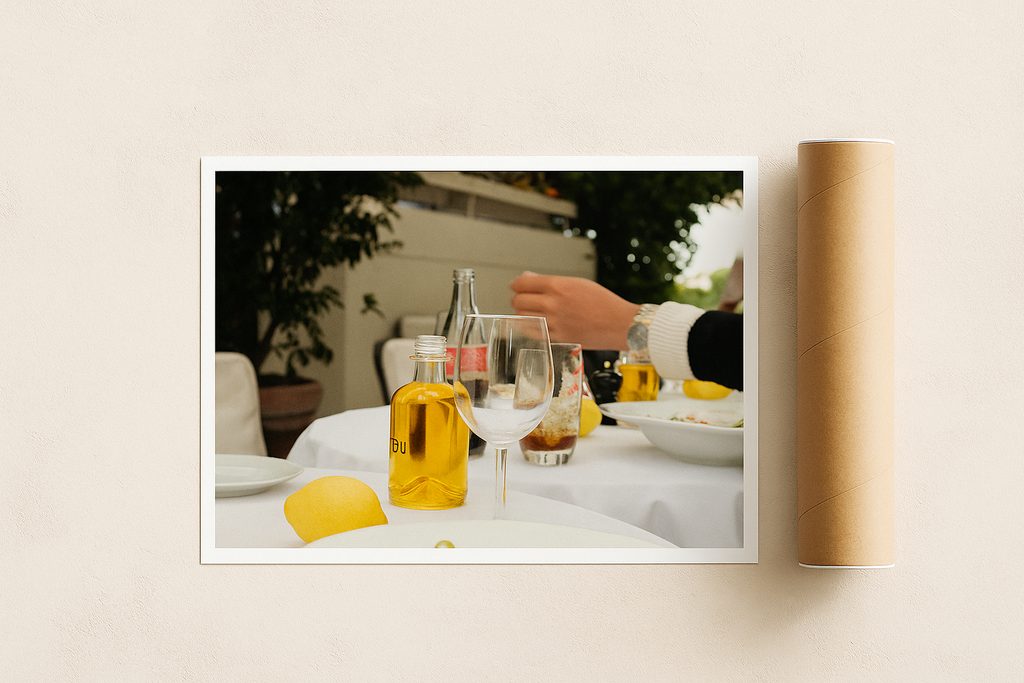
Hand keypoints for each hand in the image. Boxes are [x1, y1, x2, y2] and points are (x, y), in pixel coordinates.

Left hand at [509, 271, 639, 349]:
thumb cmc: (602, 302)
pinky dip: (529, 327)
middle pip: (517, 300)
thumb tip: (526, 278)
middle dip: (518, 298)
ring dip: (522, 313)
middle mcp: (552, 304)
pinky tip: (534, 323)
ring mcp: (553, 323)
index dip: (516, 284)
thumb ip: (549, 282)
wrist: (619, 324)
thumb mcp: (576, 283)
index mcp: (557, 286)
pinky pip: (531, 332)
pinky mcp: (556, 338)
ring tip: (530, 311)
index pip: (521, 283)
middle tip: (523, 299)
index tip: (517, 285)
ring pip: (521, 317)